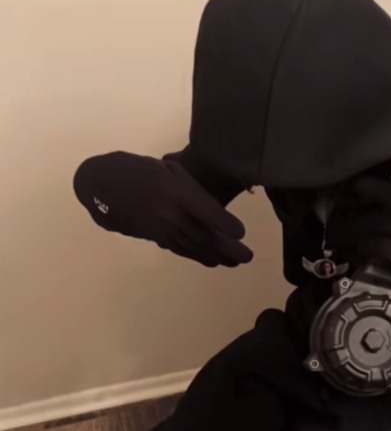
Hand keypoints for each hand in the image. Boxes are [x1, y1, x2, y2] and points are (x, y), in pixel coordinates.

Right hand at [73, 152, 252, 266]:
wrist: (101, 186)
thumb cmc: (139, 169)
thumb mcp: (168, 168)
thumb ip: (190, 187)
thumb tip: (211, 208)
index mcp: (174, 191)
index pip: (205, 210)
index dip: (224, 223)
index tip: (242, 233)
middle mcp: (169, 214)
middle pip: (202, 235)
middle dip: (227, 248)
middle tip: (247, 257)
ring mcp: (160, 229)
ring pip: (193, 247)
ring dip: (216, 257)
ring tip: (236, 262)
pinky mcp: (154, 237)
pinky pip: (179, 249)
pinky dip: (198, 256)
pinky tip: (213, 261)